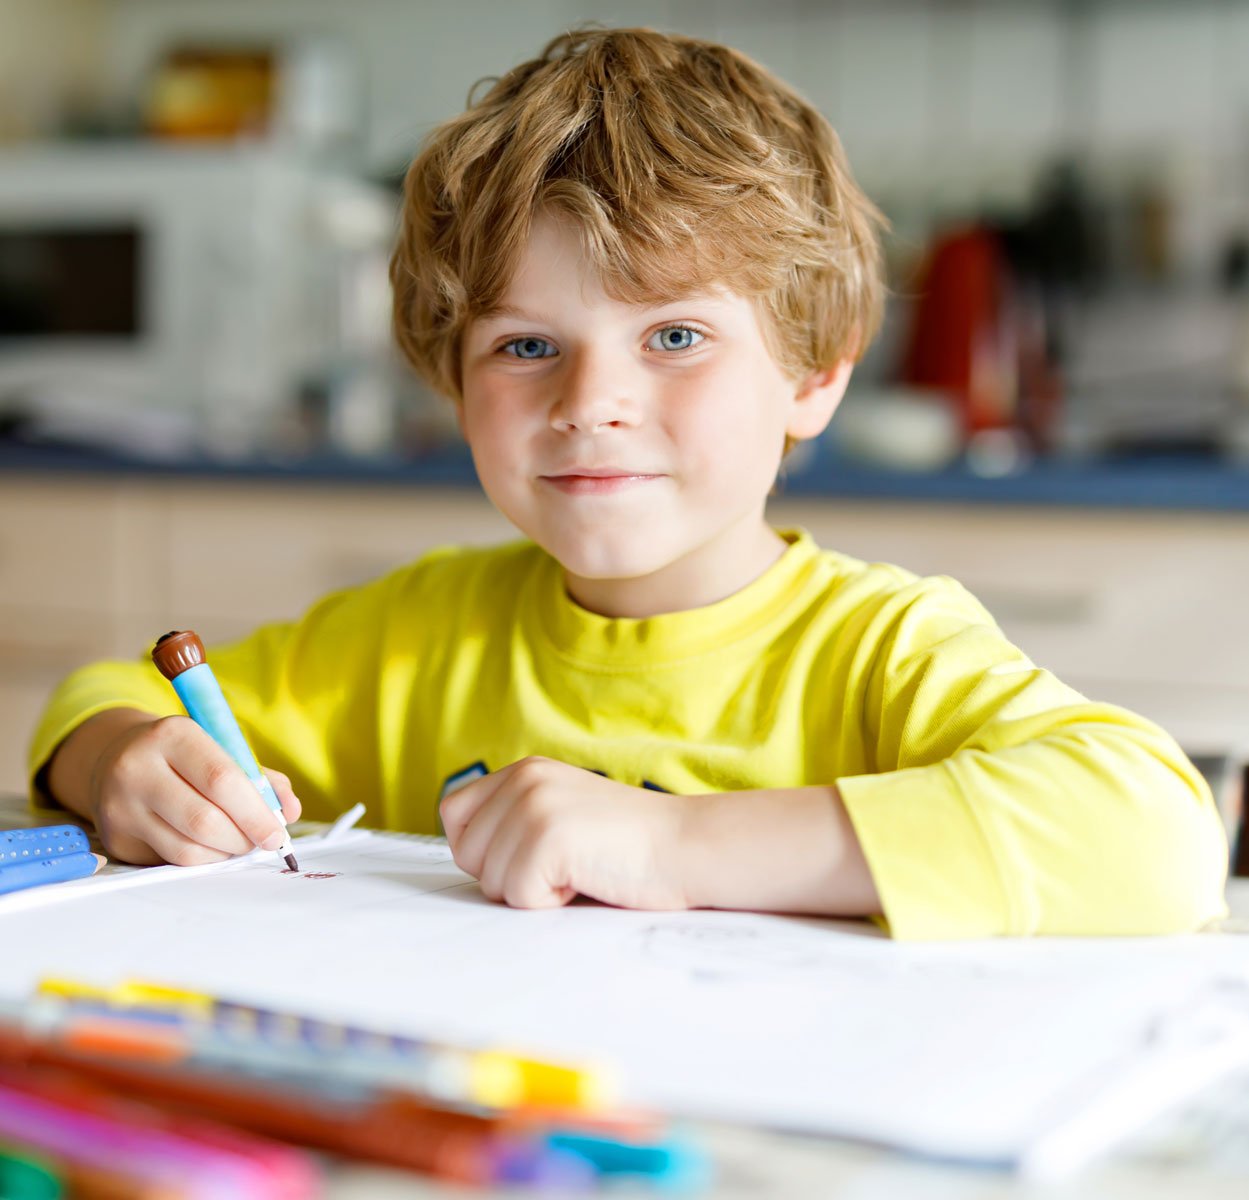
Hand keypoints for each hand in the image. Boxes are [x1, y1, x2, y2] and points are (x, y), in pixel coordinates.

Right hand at [82, 713, 300, 866]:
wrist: (117, 757)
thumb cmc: (185, 756)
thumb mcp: (222, 749)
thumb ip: (262, 779)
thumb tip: (289, 812)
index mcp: (173, 735)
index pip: (222, 780)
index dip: (255, 813)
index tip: (277, 834)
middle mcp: (138, 767)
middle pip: (203, 820)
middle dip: (243, 839)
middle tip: (260, 842)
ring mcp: (121, 805)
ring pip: (187, 849)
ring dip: (224, 854)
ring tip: (237, 842)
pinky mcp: (116, 836)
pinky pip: (170, 861)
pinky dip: (202, 860)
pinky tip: (210, 847)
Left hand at [440, 756, 688, 909]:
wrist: (688, 845)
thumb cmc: (632, 843)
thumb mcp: (563, 811)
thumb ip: (516, 820)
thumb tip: (468, 856)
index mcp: (525, 770)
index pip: (453, 814)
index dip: (482, 849)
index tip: (523, 858)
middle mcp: (525, 780)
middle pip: (466, 853)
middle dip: (506, 875)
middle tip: (561, 866)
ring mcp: (535, 806)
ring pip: (490, 880)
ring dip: (533, 891)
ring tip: (579, 869)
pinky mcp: (548, 837)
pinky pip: (518, 896)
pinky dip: (551, 902)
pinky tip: (586, 878)